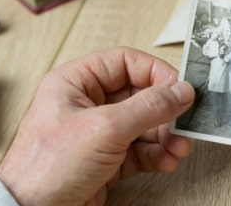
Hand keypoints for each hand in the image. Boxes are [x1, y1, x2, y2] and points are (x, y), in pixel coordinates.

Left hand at [0, 47, 194, 205]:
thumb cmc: (46, 168)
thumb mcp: (105, 128)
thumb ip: (148, 107)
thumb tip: (181, 91)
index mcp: (77, 82)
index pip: (126, 63)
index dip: (156, 72)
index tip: (180, 88)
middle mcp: (89, 104)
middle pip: (140, 95)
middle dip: (165, 111)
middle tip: (185, 122)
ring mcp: (99, 132)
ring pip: (144, 124)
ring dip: (165, 136)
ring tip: (179, 147)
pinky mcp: (107, 158)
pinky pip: (141, 149)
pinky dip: (157, 155)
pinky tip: (166, 161)